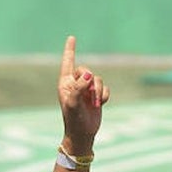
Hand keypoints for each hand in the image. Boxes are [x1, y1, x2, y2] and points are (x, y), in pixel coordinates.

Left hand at [57, 35, 107, 155]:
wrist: (82, 133)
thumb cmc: (73, 119)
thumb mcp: (73, 103)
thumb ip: (79, 87)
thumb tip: (88, 75)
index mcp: (65, 83)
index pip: (68, 62)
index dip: (70, 50)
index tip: (71, 38)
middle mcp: (75, 84)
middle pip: (87, 70)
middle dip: (91, 83)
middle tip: (89, 98)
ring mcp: (86, 90)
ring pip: (98, 79)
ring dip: (98, 92)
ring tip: (94, 104)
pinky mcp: (96, 96)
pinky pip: (105, 88)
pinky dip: (104, 96)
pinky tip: (99, 105)